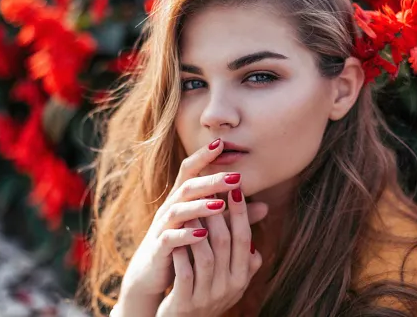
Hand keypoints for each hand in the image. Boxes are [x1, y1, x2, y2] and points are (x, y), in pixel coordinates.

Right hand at [113, 139, 267, 314]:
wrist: (151, 274)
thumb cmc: (184, 245)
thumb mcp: (210, 227)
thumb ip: (234, 216)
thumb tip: (266, 206)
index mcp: (181, 199)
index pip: (190, 171)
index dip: (203, 156)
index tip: (221, 142)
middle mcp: (170, 209)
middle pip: (188, 187)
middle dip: (211, 181)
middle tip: (235, 177)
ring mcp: (162, 227)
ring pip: (177, 210)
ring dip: (199, 207)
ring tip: (220, 205)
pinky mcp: (158, 248)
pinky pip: (169, 238)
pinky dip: (186, 235)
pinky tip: (202, 235)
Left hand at [155, 185, 261, 316]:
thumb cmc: (208, 294)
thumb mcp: (231, 278)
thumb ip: (244, 253)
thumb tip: (263, 220)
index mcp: (241, 278)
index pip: (244, 239)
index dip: (240, 213)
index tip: (235, 188)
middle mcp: (228, 287)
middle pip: (225, 243)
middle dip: (218, 214)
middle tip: (210, 189)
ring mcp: (207, 296)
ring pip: (205, 255)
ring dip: (198, 229)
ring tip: (191, 207)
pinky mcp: (185, 303)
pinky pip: (185, 272)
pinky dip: (181, 252)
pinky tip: (175, 236)